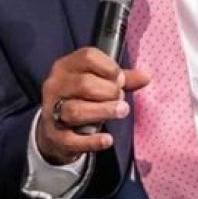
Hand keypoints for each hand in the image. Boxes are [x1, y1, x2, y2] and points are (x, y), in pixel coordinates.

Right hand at [36, 47, 149, 164]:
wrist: (55, 128)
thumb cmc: (82, 97)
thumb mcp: (98, 81)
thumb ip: (122, 78)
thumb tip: (146, 77)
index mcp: (66, 66)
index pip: (87, 57)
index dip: (109, 67)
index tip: (121, 79)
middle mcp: (55, 85)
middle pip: (85, 84)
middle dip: (110, 92)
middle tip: (121, 99)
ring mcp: (51, 110)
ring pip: (76, 110)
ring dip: (104, 111)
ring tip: (121, 111)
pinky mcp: (54, 135)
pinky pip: (72, 139)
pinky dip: (92, 141)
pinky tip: (108, 140)